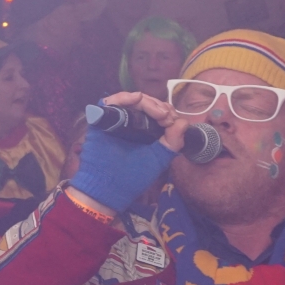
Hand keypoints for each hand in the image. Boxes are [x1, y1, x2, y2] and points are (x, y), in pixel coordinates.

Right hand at [69, 92, 179, 212]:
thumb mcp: (159, 158)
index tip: (172, 122)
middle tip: (167, 117)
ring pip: (131, 99)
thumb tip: (184, 122)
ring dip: (147, 102)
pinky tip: (137, 99)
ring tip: (159, 112)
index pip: (156, 112)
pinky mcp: (100, 119)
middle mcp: (129, 123)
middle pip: (146, 103)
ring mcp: (114, 120)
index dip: (167, 113)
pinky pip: (110, 101)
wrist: (109, 187)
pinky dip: (124, 97)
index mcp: (143, 131)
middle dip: (159, 107)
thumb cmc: (132, 176)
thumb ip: (173, 142)